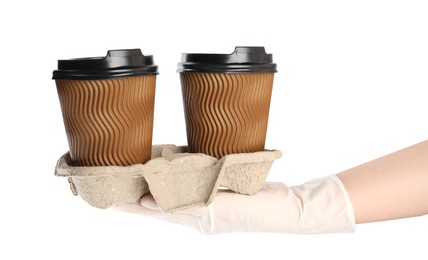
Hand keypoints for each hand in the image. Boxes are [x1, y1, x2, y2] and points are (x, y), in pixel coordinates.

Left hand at [115, 175, 355, 233]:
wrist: (287, 208)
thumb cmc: (258, 210)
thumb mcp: (220, 208)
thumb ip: (186, 204)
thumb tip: (150, 202)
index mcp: (195, 220)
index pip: (154, 212)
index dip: (130, 205)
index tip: (106, 198)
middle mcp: (197, 214)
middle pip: (159, 202)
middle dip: (136, 193)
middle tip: (113, 180)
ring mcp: (206, 205)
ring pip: (172, 192)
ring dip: (154, 182)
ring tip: (133, 170)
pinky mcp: (216, 195)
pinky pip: (190, 184)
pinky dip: (177, 175)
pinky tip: (168, 164)